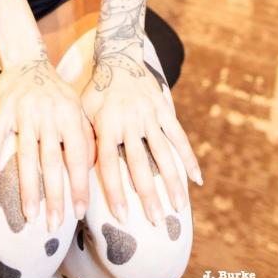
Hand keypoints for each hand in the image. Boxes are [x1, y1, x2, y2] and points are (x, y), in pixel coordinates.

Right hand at [0, 54, 95, 229]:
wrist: (27, 59)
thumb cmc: (55, 91)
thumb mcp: (77, 107)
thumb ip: (86, 135)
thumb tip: (91, 169)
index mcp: (70, 114)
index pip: (77, 156)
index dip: (78, 185)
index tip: (79, 213)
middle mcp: (48, 113)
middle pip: (52, 161)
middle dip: (54, 196)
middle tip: (54, 224)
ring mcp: (24, 112)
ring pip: (26, 155)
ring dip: (28, 188)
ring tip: (29, 215)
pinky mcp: (3, 110)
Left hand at [81, 67, 201, 227]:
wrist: (119, 55)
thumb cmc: (96, 89)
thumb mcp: (83, 110)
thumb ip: (85, 138)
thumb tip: (81, 172)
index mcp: (107, 123)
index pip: (109, 164)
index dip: (115, 192)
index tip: (122, 217)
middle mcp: (130, 121)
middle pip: (140, 164)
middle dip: (148, 195)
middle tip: (156, 222)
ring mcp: (150, 115)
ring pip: (163, 154)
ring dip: (172, 182)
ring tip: (178, 208)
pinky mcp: (164, 109)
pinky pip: (179, 136)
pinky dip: (189, 158)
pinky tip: (197, 179)